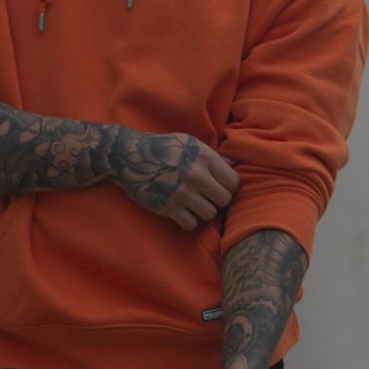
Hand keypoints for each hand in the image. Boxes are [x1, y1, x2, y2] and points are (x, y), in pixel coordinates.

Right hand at [112, 129, 239, 230]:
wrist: (130, 156)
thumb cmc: (165, 148)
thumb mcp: (191, 144)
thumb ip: (214, 156)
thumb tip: (238, 162)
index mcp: (205, 156)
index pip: (233, 182)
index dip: (227, 186)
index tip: (218, 186)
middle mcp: (196, 174)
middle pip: (224, 200)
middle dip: (216, 200)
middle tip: (205, 196)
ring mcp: (182, 192)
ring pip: (209, 214)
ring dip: (202, 210)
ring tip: (192, 202)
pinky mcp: (168, 207)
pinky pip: (191, 224)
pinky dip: (186, 220)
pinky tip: (180, 209)